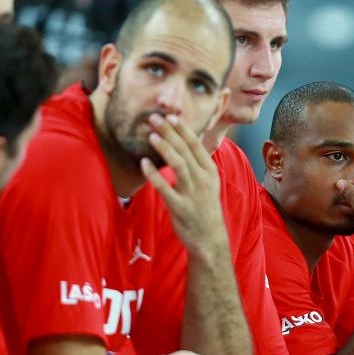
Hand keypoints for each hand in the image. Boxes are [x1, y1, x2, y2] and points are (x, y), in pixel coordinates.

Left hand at [142, 113, 227, 255]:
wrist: (209, 238)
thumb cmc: (205, 208)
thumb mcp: (208, 184)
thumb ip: (197, 165)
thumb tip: (185, 144)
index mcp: (210, 172)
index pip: (196, 145)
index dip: (183, 130)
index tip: (171, 116)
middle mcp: (203, 180)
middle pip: (185, 150)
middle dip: (170, 132)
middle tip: (155, 118)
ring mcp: (192, 193)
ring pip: (178, 165)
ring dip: (165, 148)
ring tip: (151, 135)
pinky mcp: (180, 207)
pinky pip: (165, 187)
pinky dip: (154, 174)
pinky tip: (143, 163)